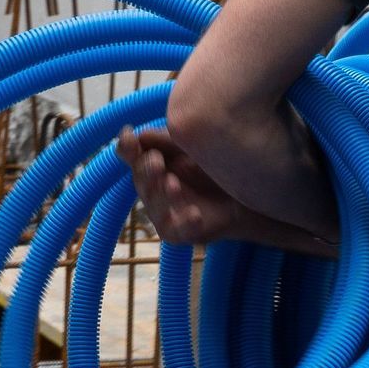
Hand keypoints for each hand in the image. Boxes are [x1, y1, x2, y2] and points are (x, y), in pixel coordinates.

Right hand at [117, 127, 250, 246]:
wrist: (241, 196)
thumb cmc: (211, 168)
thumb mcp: (193, 148)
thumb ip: (169, 140)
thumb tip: (141, 135)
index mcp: (151, 164)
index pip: (131, 155)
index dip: (127, 147)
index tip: (129, 137)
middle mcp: (152, 189)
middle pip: (140, 179)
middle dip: (147, 171)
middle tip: (157, 163)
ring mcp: (163, 212)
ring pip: (154, 206)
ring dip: (163, 195)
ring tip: (174, 185)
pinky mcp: (179, 232)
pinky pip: (177, 230)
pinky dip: (186, 222)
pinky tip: (195, 214)